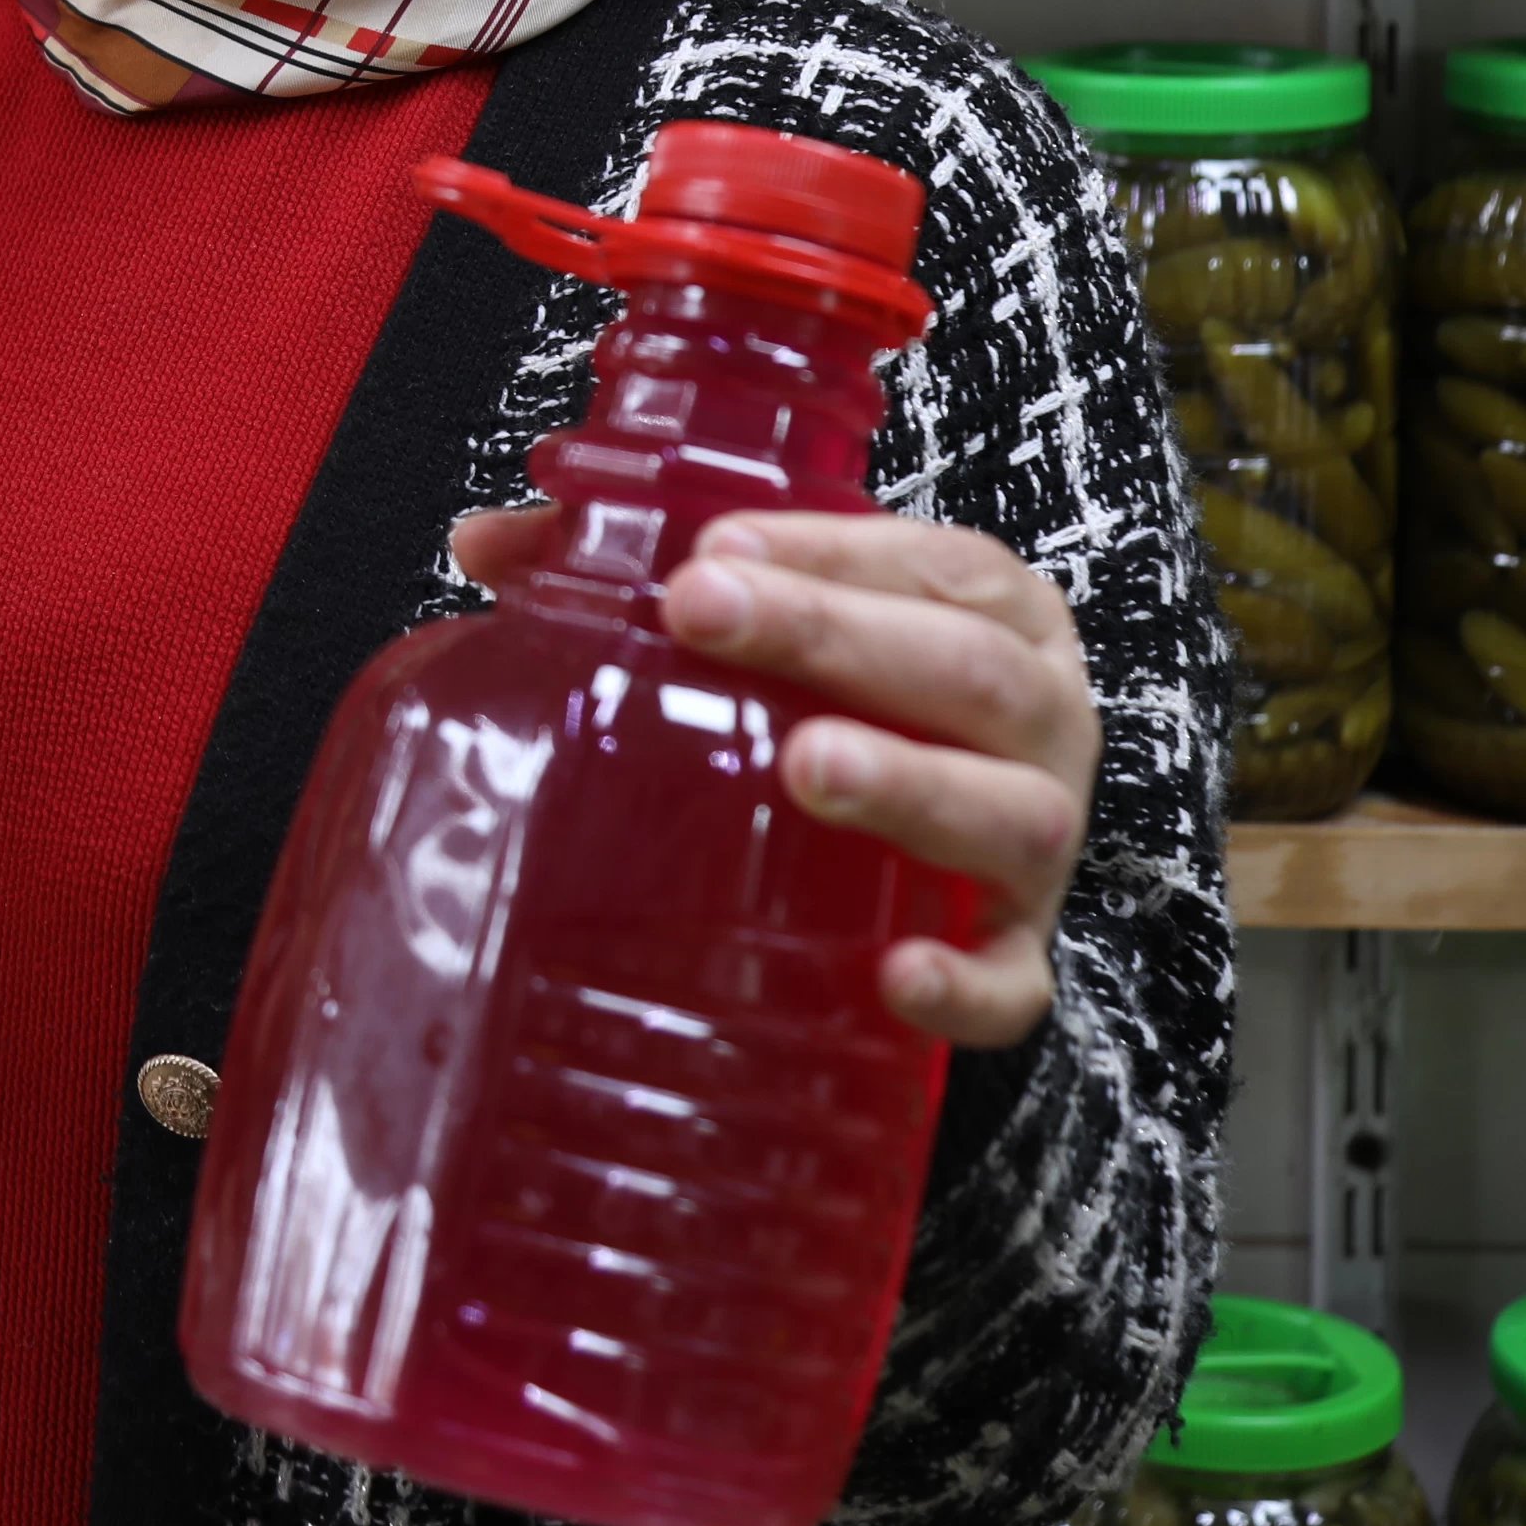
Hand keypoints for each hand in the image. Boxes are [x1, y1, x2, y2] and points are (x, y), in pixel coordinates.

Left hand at [453, 504, 1094, 1047]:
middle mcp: (1039, 721)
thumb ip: (645, 572)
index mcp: (995, 616)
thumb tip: (486, 539)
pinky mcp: (1017, 956)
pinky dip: (963, 984)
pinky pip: (1012, 985)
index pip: (931, 562)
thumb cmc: (864, 703)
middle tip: (704, 612)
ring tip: (803, 763)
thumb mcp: (788, 624)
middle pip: (966, 668)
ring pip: (1008, 814)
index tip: (710, 548)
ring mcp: (1036, 846)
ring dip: (911, 785)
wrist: (959, 857)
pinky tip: (894, 975)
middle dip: (835, 634)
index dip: (828, 550)